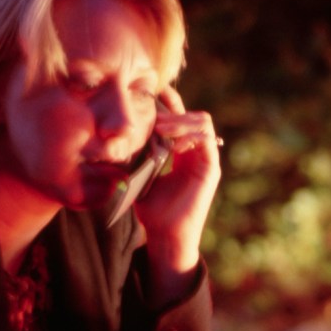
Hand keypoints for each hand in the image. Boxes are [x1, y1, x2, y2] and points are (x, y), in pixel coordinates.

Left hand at [134, 87, 221, 303]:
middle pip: (194, 116)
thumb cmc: (153, 212)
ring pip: (202, 122)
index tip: (152, 93)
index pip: (182, 119)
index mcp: (183, 154)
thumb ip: (139, 156)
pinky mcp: (211, 169)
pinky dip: (189, 135)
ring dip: (181, 121)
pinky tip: (171, 143)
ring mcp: (206, 160)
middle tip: (153, 117)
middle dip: (174, 112)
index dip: (170, 104)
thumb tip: (119, 136)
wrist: (165, 236)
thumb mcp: (141, 176)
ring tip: (161, 128)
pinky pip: (206, 140)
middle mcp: (197, 154)